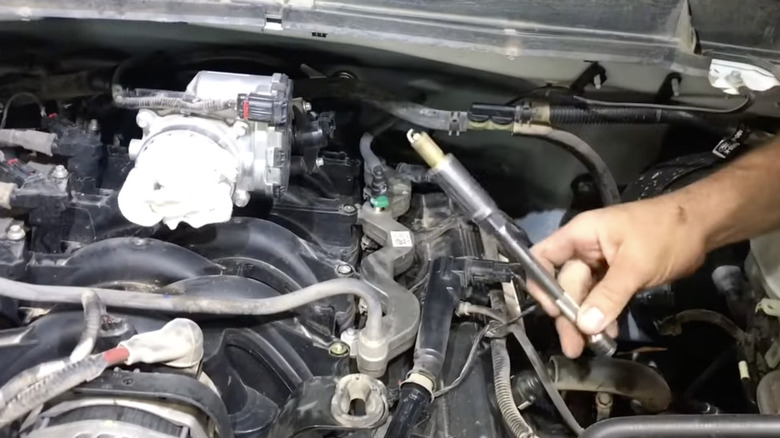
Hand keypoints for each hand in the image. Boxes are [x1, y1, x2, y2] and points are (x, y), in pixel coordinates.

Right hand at [529, 195, 708, 357]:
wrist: (703, 226)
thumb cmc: (666, 234)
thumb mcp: (636, 265)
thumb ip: (609, 295)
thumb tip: (585, 325)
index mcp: (580, 235)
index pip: (542, 257)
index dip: (541, 283)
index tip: (553, 310)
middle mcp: (584, 249)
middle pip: (563, 284)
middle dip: (568, 314)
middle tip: (574, 345)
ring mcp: (600, 264)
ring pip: (583, 295)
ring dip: (586, 320)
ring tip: (591, 347)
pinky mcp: (616, 277)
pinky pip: (601, 299)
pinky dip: (603, 316)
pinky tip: (608, 335)